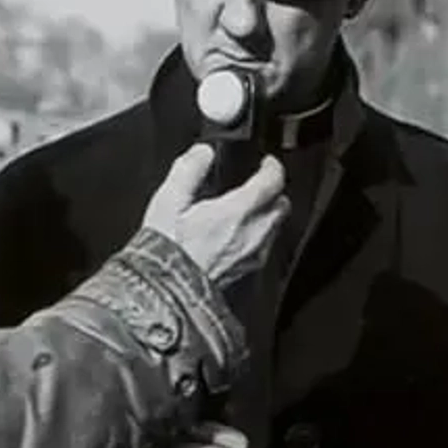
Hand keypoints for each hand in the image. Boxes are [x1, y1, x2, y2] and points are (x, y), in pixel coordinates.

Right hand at [139, 143, 287, 288]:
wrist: (166, 294)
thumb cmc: (166, 251)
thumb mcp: (168, 202)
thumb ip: (189, 171)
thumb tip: (203, 153)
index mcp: (236, 212)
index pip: (272, 183)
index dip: (273, 168)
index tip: (266, 163)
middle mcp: (252, 234)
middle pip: (281, 207)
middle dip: (274, 193)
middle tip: (260, 185)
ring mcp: (252, 256)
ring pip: (275, 228)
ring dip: (268, 215)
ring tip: (248, 209)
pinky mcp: (246, 273)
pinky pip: (264, 248)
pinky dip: (258, 236)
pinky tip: (237, 237)